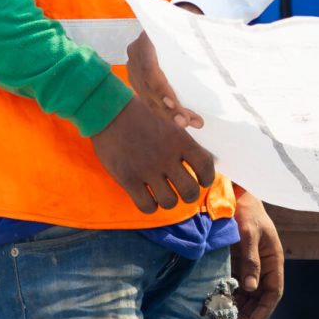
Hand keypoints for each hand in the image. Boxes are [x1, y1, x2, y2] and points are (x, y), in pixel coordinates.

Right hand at [91, 97, 215, 213]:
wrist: (111, 112)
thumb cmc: (142, 115)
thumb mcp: (169, 121)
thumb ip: (184, 137)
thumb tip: (202, 150)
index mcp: (180, 140)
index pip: (205, 166)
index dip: (207, 178)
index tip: (202, 180)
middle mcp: (167, 157)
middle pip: (190, 191)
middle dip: (190, 194)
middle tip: (184, 191)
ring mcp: (147, 170)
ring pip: (169, 202)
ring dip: (169, 200)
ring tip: (165, 194)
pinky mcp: (128, 180)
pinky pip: (147, 206)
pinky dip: (151, 206)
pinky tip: (148, 198)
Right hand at [127, 29, 203, 128]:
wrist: (171, 19)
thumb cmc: (186, 23)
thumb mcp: (191, 25)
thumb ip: (196, 38)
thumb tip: (215, 56)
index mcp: (146, 38)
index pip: (149, 69)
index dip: (161, 90)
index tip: (174, 105)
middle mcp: (135, 54)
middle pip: (149, 87)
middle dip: (168, 109)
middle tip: (186, 122)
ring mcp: (134, 68)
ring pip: (149, 97)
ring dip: (169, 114)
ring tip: (190, 123)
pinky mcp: (138, 79)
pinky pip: (150, 98)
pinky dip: (166, 110)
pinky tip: (182, 119)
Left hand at [234, 191, 283, 318]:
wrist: (234, 197)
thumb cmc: (246, 212)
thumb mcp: (249, 234)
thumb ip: (251, 260)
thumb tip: (251, 287)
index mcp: (273, 259)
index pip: (274, 291)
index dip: (264, 309)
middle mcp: (263, 267)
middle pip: (260, 298)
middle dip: (249, 315)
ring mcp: (249, 267)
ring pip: (247, 296)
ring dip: (239, 310)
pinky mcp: (236, 266)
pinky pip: (235, 287)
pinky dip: (229, 299)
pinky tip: (218, 308)